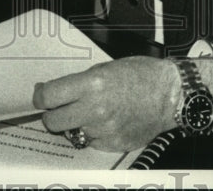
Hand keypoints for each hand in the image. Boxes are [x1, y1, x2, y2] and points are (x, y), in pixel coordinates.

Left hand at [33, 56, 178, 152]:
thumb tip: (56, 92)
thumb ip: (80, 81)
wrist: (172, 94)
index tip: (42, 96)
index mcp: (92, 85)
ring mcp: (104, 130)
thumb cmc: (142, 75)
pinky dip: (94, 134)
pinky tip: (107, 121)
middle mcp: (95, 109)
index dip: (41, 97)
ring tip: (91, 112)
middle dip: (53, 114)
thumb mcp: (107, 67)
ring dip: (76, 124)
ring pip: (72, 133)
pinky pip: (91, 142)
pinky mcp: (113, 144)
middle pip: (53, 121)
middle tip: (61, 107)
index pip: (48, 97)